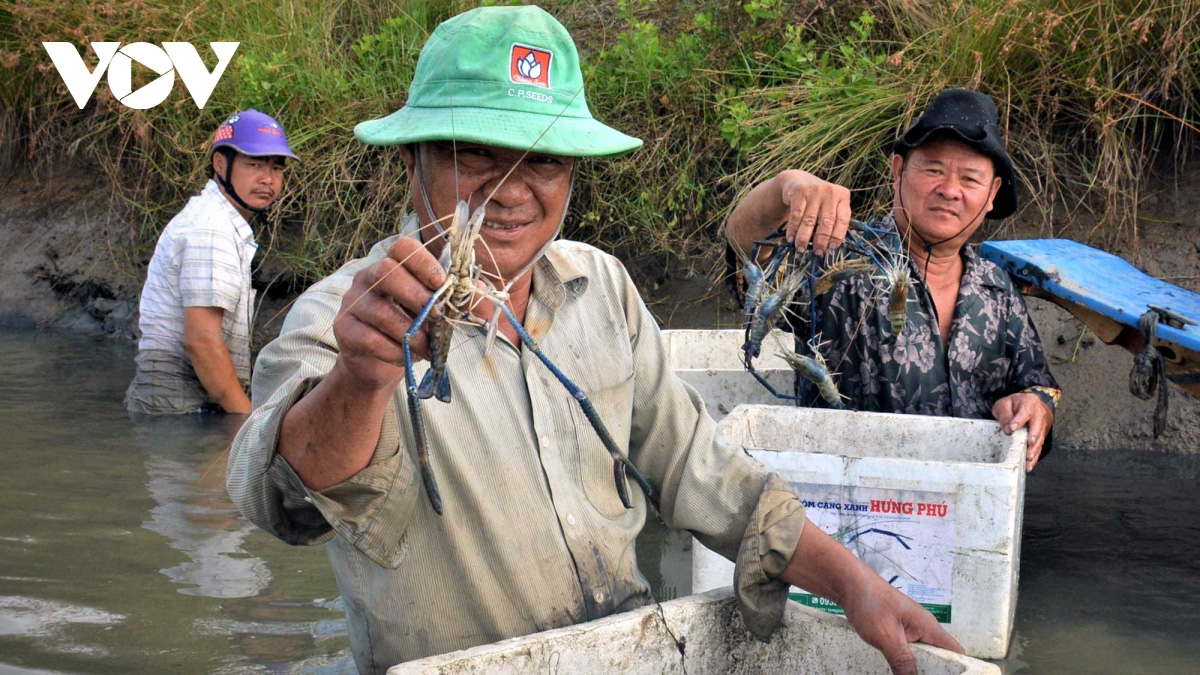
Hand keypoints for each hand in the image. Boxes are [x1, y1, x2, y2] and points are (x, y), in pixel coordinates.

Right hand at [332, 236, 446, 389]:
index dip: (424, 262)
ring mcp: (352, 302)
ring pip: (381, 311)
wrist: (376, 362)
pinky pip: (371, 339)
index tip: (442, 283)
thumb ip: (455, 299)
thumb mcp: (433, 312)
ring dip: (411, 332)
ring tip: (427, 346)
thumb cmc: (409, 329)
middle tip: (437, 318)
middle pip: (386, 271)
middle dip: (418, 296)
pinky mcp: (343, 329)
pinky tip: (405, 356)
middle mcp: (367, 277)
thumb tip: (480, 289)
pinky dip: (394, 350)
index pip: (403, 247)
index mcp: (392, 265)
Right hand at [776, 169, 851, 254]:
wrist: (797, 180)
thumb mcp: (830, 205)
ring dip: (804, 238)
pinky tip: (791, 239)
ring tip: (801, 249)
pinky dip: (793, 229)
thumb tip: (829, 247)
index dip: (838, 236)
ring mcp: (815, 191)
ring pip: (809, 220)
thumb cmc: (817, 200)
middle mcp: (830, 192)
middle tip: (816, 252)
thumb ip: (833, 221)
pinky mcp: (799, 192)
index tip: (831, 248)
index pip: (843, 219)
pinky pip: (796, 215)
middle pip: (826, 222)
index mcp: (842, 196)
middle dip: (821, 240)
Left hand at [839, 570, 963, 674]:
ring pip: (921, 653)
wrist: (848, 584)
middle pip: (938, 655)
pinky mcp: (897, 629)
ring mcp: (910, 627)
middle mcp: (923, 626)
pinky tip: (893, 664)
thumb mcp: (887, 636)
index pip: (955, 651)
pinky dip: (902, 658)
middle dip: (930, 670)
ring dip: (914, 664)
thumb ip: (902, 660)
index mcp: (928, 626)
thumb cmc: (869, 601)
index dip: (955, 668)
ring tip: (903, 672)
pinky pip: (907, 648)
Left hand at [992, 393, 1053, 471]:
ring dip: (1034, 450)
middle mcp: (1039, 414)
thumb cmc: (1014, 404)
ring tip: (1028, 458)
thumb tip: (1008, 429)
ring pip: (1040, 439)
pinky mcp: (1042, 436)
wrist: (1029, 404)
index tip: (1012, 428)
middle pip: (1038, 426)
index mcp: (1030, 402)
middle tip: (1028, 445)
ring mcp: (1043, 426)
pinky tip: (1029, 465)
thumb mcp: (1005, 404)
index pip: (1026, 411)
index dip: (1019, 420)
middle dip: (1033, 437)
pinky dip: (1035, 457)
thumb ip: (1005, 414)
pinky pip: (1039, 447)